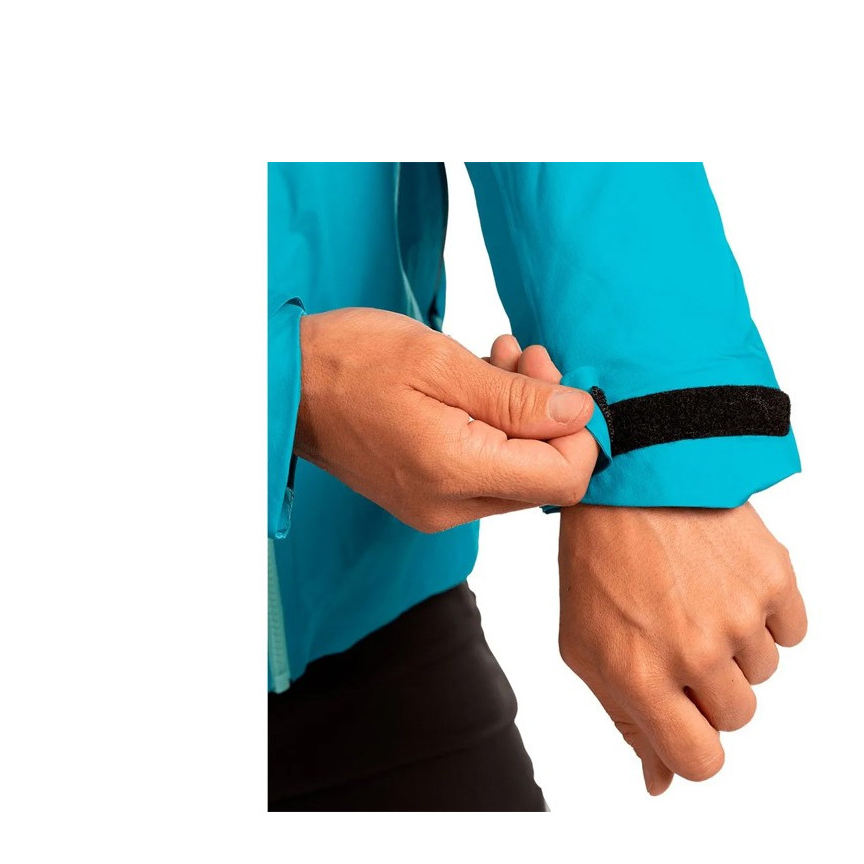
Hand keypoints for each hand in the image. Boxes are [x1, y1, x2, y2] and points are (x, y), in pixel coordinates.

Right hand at [294, 309, 597, 531]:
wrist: (283, 385)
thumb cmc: (349, 363)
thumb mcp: (440, 363)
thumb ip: (517, 397)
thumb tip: (579, 414)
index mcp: (454, 474)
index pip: (564, 480)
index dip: (580, 431)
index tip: (557, 377)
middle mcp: (448, 507)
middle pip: (544, 478)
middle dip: (551, 416)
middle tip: (528, 355)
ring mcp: (436, 508)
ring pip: (517, 473)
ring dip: (523, 416)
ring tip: (500, 358)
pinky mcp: (426, 498)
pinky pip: (485, 471)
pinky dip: (495, 428)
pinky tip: (479, 383)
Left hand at [557, 502, 807, 794]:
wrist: (632, 472)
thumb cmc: (599, 564)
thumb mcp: (586, 647)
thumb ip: (626, 720)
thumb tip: (661, 784)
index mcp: (640, 677)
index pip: (700, 762)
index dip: (698, 750)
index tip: (691, 725)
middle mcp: (693, 652)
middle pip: (737, 717)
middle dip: (713, 690)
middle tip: (683, 638)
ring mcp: (738, 615)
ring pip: (763, 672)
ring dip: (738, 647)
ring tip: (699, 598)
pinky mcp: (772, 577)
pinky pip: (791, 631)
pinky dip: (769, 615)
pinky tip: (730, 582)